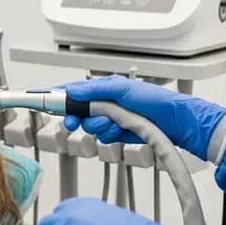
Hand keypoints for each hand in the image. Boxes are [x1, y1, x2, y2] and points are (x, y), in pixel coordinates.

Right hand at [63, 76, 225, 160]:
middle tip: (75, 122)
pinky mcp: (120, 132)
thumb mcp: (123, 90)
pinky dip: (110, 135)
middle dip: (79, 117)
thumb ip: (95, 90)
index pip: (75, 91)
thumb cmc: (157, 101)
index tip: (46, 102)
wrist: (179, 123)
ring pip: (91, 125)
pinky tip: (121, 131)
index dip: (60, 97)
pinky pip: (104, 136)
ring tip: (115, 124)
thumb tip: (72, 90)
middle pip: (79, 110)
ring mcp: (114, 118)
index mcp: (106, 88)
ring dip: (99, 127)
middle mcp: (107, 102)